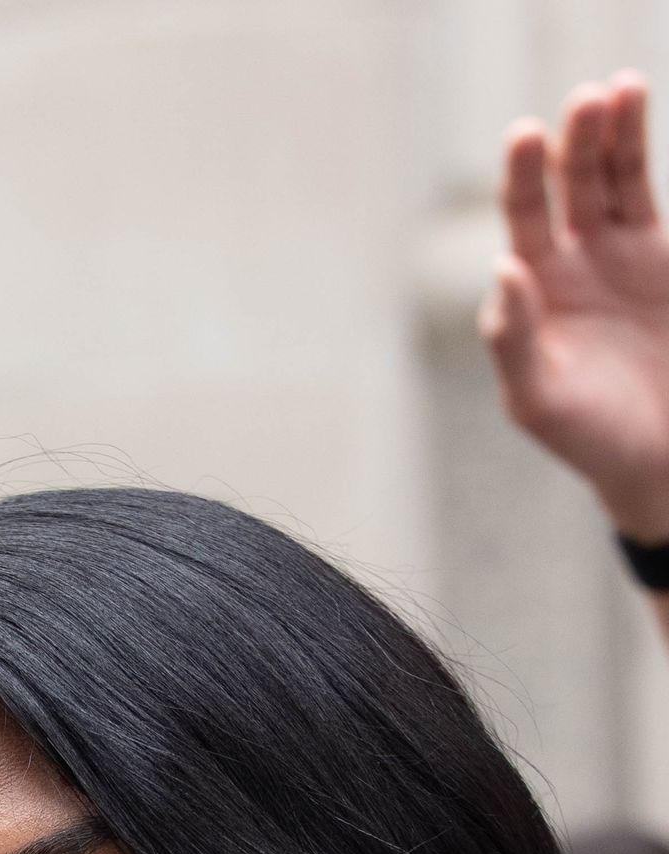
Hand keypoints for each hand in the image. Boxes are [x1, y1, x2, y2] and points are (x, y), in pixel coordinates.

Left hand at [482, 73, 668, 539]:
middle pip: (560, 187)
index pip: (520, 223)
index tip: (527, 137)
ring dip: (603, 134)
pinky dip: (633, 146)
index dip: (522, 179)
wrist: (657, 456)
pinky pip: (638, 187)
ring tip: (610, 93)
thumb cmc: (589, 438)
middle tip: (578, 105)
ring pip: (603, 177)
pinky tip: (631, 103)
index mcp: (527, 295)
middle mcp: (563, 264)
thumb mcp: (538, 399)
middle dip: (566, 145)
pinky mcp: (652, 252)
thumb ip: (514, 339)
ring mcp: (610, 253)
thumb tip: (505, 267)